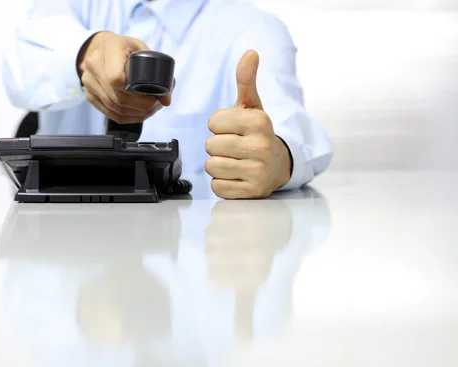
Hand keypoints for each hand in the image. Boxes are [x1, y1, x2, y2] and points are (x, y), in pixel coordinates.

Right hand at [78, 32, 172, 123]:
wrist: (102, 48)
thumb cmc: (125, 48)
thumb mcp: (143, 50)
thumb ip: (159, 72)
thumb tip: (167, 98)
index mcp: (108, 49)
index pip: (117, 78)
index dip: (135, 93)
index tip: (152, 96)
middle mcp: (94, 66)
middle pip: (118, 97)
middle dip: (142, 106)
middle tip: (156, 104)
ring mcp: (89, 83)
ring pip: (115, 108)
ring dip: (137, 114)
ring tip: (151, 108)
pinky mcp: (90, 96)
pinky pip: (111, 114)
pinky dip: (128, 117)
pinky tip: (139, 113)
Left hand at [205, 50, 290, 198]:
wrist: (279, 165)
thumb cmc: (258, 134)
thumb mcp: (253, 107)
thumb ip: (246, 81)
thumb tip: (250, 53)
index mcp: (260, 122)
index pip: (214, 122)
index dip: (218, 126)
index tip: (233, 129)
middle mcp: (261, 146)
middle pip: (210, 145)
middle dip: (217, 146)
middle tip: (234, 147)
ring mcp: (258, 171)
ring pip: (212, 166)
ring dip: (218, 165)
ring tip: (235, 161)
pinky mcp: (252, 192)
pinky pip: (217, 187)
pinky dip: (222, 183)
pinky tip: (237, 176)